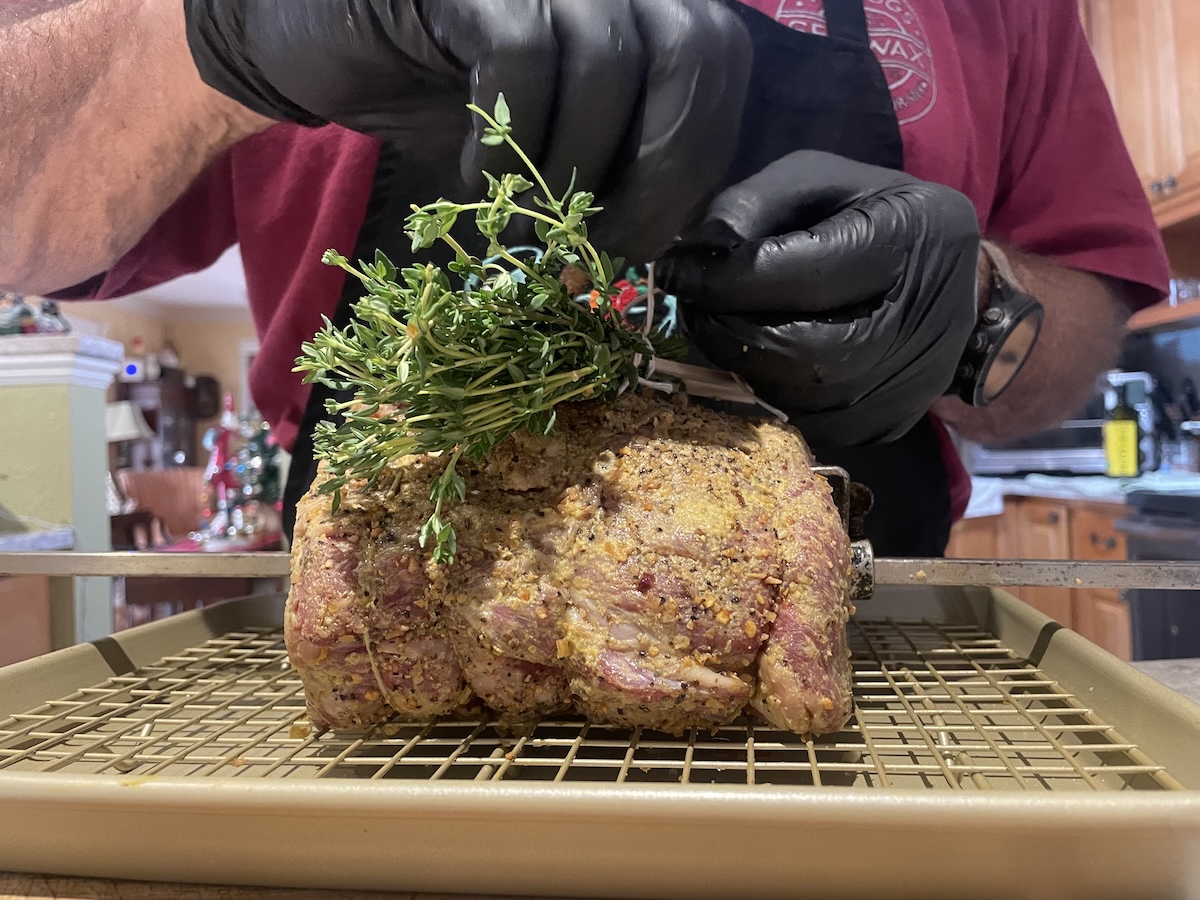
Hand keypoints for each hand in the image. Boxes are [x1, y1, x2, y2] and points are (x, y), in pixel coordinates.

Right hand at [183, 0, 750, 262]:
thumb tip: (666, 232)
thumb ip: (619, 154)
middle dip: (660, 169)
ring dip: (572, 170)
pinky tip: (473, 176)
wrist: (317, 42)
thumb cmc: (445, 92)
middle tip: (603, 242)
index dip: (697, 155)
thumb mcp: (550, 131)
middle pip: (691, 48)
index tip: (646, 236)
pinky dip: (506, 145)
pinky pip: (520, 59)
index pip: (718, 57)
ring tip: (527, 216)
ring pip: (608, 63)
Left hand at [657, 151, 980, 446]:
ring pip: (799, 397)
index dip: (727, 281)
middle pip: (800, 351)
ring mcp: (909, 383)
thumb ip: (753, 205)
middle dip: (728, 331)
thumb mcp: (817, 181)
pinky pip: (809, 422)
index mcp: (908, 237)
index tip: (675, 272)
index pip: (804, 275)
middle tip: (696, 309)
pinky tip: (764, 358)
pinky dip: (771, 391)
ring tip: (725, 329)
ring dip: (742, 365)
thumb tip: (693, 257)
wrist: (957, 283)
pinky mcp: (889, 422)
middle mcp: (920, 318)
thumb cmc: (873, 218)